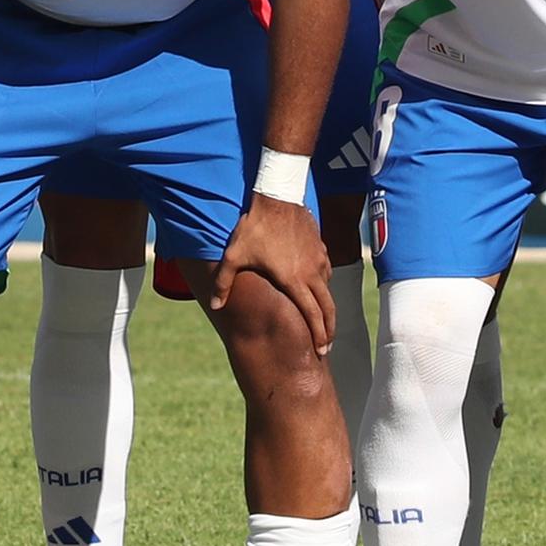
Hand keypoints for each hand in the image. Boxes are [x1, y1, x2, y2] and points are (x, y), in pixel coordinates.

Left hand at [210, 194, 336, 352]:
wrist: (277, 195)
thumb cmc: (255, 227)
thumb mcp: (233, 256)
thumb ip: (223, 282)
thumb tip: (215, 305)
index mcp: (294, 280)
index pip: (313, 314)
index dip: (319, 335)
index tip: (321, 350)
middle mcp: (311, 272)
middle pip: (328, 308)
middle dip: (329, 330)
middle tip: (327, 347)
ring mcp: (319, 259)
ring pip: (328, 289)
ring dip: (327, 307)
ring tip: (322, 320)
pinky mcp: (321, 247)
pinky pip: (326, 271)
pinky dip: (324, 285)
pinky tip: (317, 287)